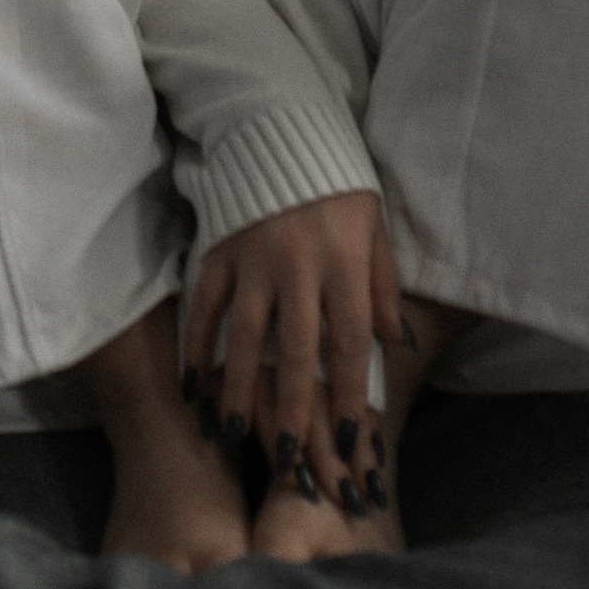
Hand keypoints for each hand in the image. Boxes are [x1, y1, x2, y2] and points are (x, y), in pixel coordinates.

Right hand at [182, 191, 402, 510]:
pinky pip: (204, 304)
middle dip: (292, 410)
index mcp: (344, 262)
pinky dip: (196, 345)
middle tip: (287, 460)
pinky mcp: (219, 249)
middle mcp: (298, 265)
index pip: (349, 342)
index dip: (348, 393)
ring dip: (238, 389)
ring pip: (245, 335)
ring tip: (233, 435)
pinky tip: (192, 385)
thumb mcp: (375, 228)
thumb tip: (396, 341)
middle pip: (296, 350)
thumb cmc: (340, 187)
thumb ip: (382, 285)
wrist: (284, 128)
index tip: (348, 440)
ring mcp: (253, 258)